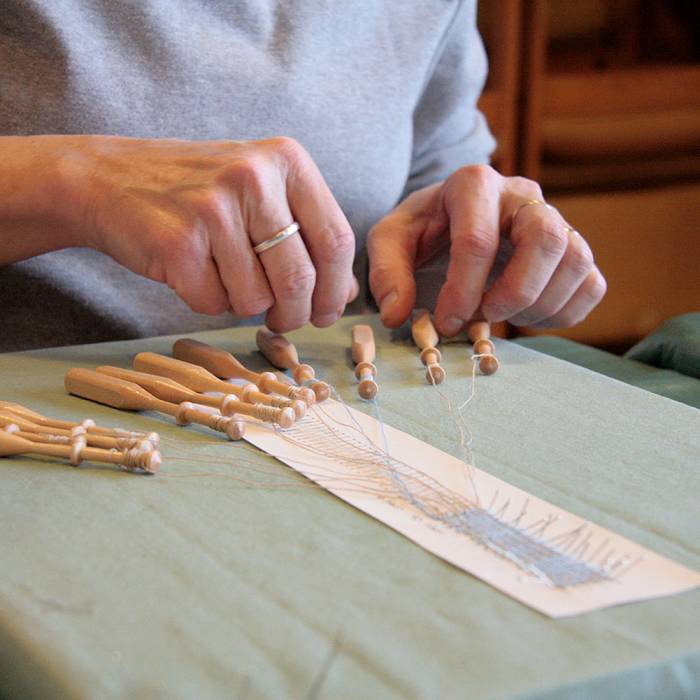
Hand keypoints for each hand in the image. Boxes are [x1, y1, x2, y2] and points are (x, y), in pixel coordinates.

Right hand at [17, 135, 357, 330]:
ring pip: (256, 298)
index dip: (334, 290)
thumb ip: (308, 237)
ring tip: (222, 274)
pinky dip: (208, 302)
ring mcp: (213, 208)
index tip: (326, 313)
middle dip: (295, 314)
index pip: (336, 241)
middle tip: (282, 320)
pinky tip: (192, 272)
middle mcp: (253, 176)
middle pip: (300, 277)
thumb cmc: (199, 193)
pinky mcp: (178, 242)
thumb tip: (346, 293)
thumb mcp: (262, 196)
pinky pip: (214, 303)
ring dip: (245, 305)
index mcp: (286, 160)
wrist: (110, 179)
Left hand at [368, 165, 605, 334]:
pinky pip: (592, 282)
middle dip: (516, 292)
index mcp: (473, 185)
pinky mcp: (573, 247)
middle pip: (547, 239)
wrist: (450, 221)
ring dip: (542, 304)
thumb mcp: (390, 241)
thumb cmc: (422, 231)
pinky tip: (530, 316)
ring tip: (504, 316)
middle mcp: (521, 194)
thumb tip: (397, 316)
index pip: (478, 240)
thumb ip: (387, 273)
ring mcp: (554, 218)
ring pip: (577, 260)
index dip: (462, 290)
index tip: (446, 321)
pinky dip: (566, 311)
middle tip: (486, 316)